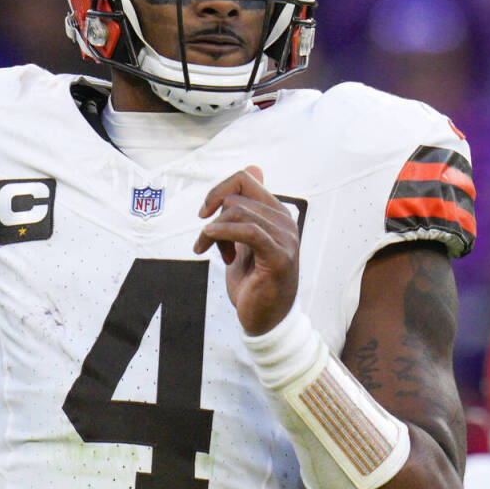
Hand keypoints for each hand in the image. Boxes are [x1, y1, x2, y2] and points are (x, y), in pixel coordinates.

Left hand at [194, 166, 299, 335]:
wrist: (266, 320)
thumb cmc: (254, 282)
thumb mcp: (244, 240)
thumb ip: (247, 207)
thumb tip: (254, 167)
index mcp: (277, 213)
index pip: (246, 177)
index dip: (218, 190)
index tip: (204, 213)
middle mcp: (285, 221)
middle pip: (236, 196)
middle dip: (213, 219)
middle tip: (209, 245)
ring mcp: (285, 238)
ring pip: (237, 212)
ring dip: (213, 233)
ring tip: (215, 255)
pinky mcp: (278, 257)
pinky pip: (247, 231)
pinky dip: (223, 234)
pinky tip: (214, 249)